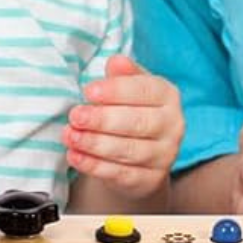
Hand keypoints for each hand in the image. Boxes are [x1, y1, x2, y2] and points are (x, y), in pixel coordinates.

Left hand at [63, 55, 183, 199]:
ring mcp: (165, 155)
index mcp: (168, 95)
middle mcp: (173, 125)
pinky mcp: (152, 180)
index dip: (115, 91)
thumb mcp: (130, 88)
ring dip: (94, 143)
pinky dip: (94, 166)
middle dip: (102, 119)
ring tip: (70, 135)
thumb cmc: (131, 111)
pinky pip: (121, 174)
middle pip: (137, 122)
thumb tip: (116, 61)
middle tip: (75, 116)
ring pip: (128, 150)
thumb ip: (123, 75)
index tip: (88, 91)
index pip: (144, 90)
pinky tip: (75, 156)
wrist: (142, 157)